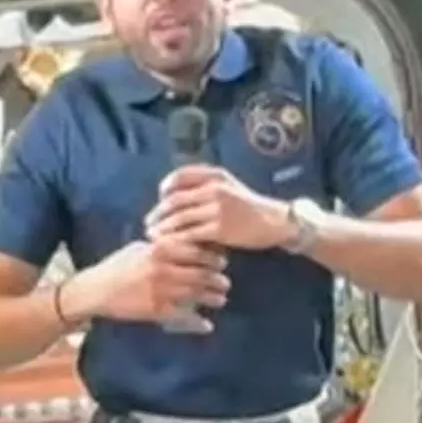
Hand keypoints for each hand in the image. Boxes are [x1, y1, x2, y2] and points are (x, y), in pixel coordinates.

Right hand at [69, 239, 229, 329]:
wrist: (96, 290)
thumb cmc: (118, 266)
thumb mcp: (140, 248)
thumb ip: (165, 245)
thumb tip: (190, 243)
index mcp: (160, 248)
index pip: (197, 251)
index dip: (214, 257)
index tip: (222, 262)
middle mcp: (163, 268)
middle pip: (201, 273)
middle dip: (218, 279)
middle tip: (224, 282)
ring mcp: (161, 290)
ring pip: (197, 294)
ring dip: (213, 297)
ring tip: (220, 299)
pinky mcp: (156, 310)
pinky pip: (184, 316)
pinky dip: (198, 322)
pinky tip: (206, 324)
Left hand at [146, 165, 294, 249]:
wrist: (274, 221)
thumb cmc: (249, 205)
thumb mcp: (229, 185)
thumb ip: (206, 184)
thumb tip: (174, 192)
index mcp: (215, 176)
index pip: (180, 177)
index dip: (165, 188)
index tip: (159, 199)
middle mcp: (214, 189)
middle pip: (175, 200)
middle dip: (158, 213)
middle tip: (147, 223)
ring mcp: (217, 209)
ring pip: (179, 219)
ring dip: (163, 229)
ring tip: (153, 237)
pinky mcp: (220, 229)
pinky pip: (190, 235)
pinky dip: (176, 241)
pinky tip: (169, 247)